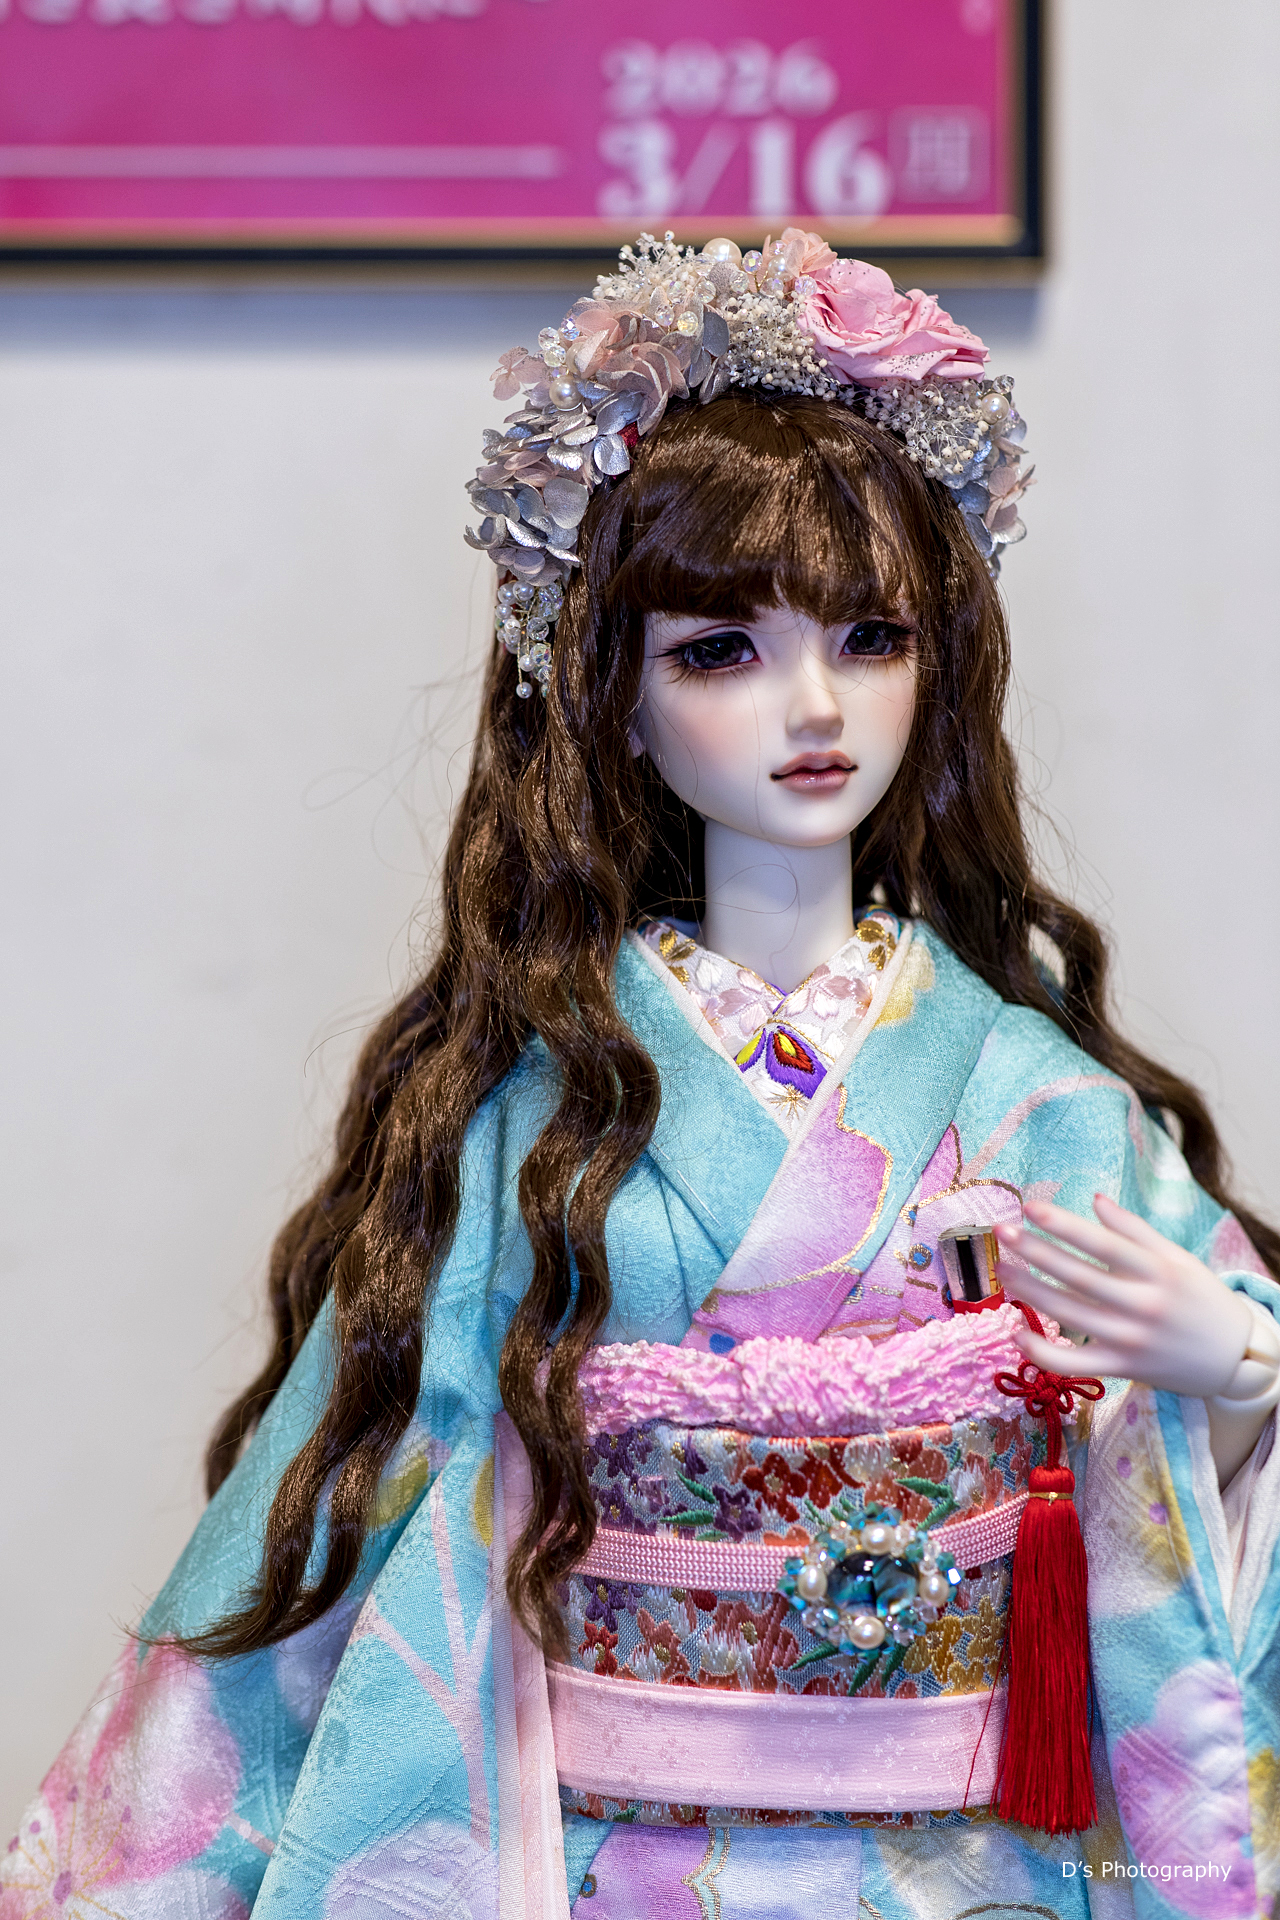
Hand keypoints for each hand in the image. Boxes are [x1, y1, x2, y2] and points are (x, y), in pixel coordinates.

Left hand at [995, 1193, 1252, 1398]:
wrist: (1234, 1359)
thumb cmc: (1201, 1299)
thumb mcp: (1178, 1258)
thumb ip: (1134, 1230)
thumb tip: (1095, 1199)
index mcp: (1159, 1272)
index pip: (1103, 1244)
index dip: (1064, 1225)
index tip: (1030, 1207)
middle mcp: (1143, 1306)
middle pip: (1079, 1277)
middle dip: (1035, 1252)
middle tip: (1002, 1232)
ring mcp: (1131, 1341)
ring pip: (1069, 1316)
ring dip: (1029, 1292)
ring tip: (1004, 1271)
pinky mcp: (1123, 1369)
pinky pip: (1074, 1364)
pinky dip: (1041, 1352)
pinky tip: (1018, 1331)